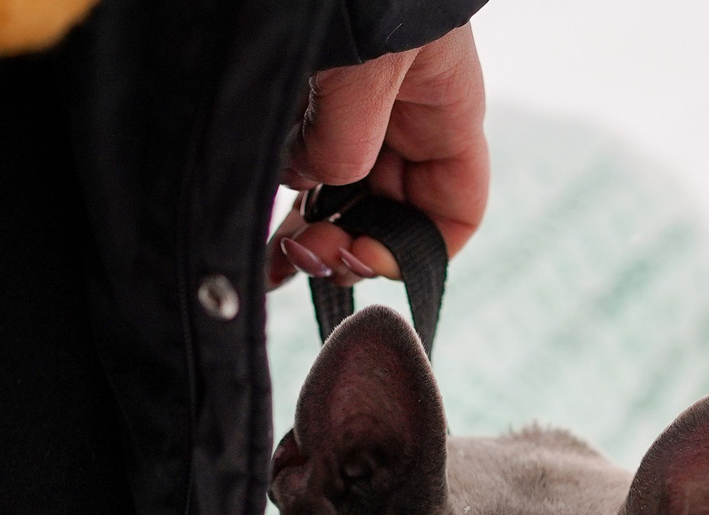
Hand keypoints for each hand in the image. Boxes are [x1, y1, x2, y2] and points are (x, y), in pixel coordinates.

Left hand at [270, 24, 486, 290]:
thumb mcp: (371, 64)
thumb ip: (346, 138)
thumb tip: (306, 183)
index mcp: (444, 112)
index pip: (452, 213)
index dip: (414, 254)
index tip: (362, 257)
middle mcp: (403, 118)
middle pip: (386, 214)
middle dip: (346, 249)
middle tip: (305, 254)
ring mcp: (355, 107)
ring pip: (338, 195)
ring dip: (309, 233)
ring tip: (277, 253)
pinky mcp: (305, 93)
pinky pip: (297, 162)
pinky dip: (279, 195)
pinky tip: (255, 220)